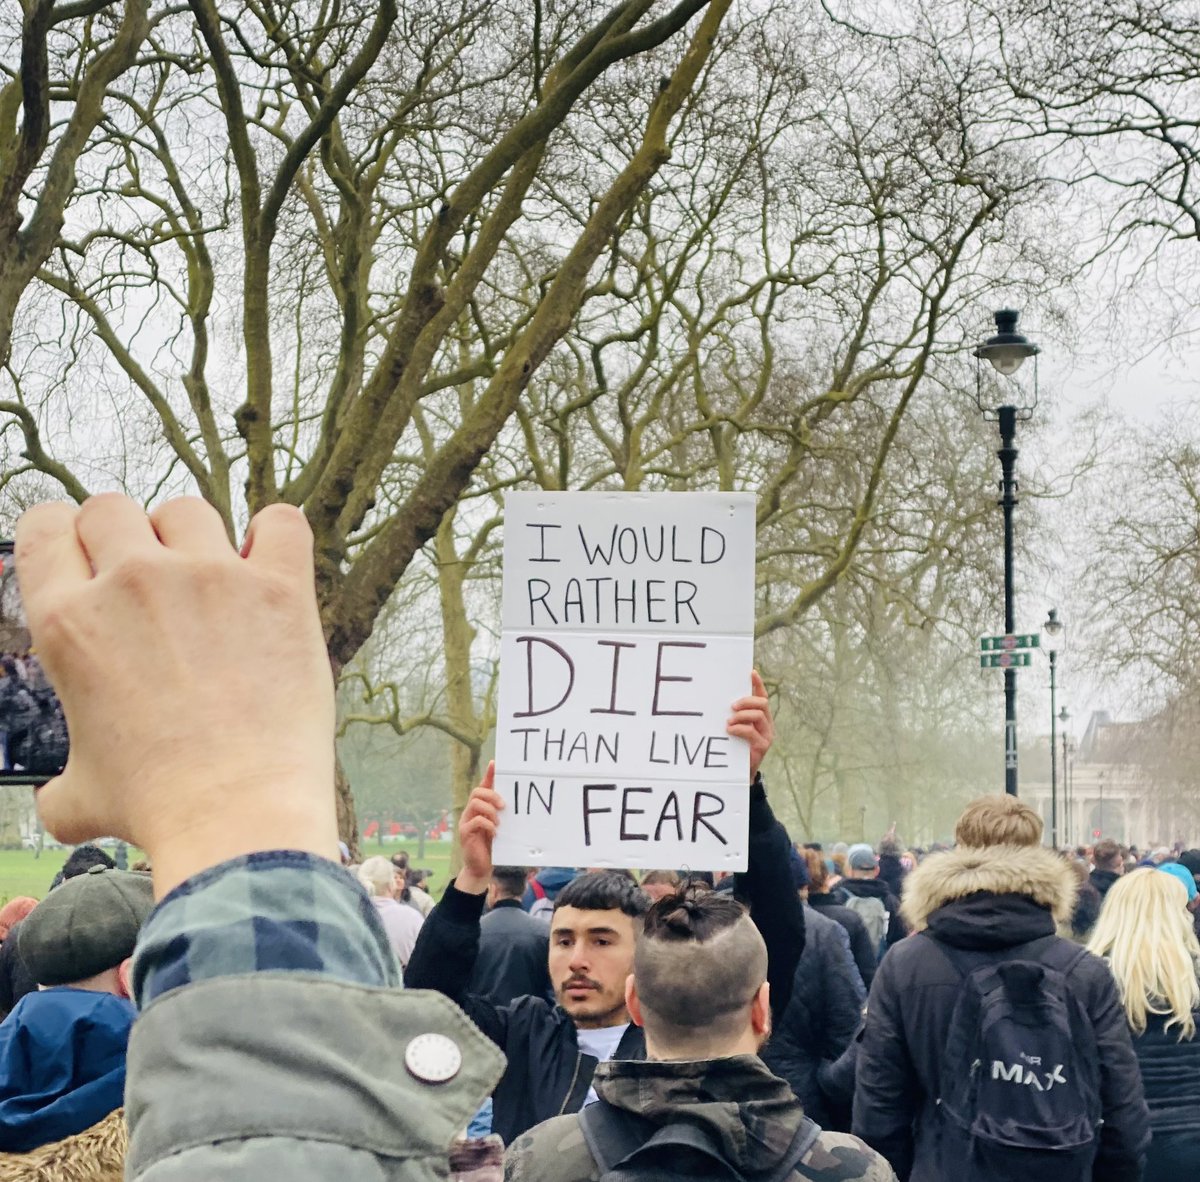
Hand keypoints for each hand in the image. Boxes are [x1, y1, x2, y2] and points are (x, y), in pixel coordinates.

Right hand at [16, 495, 338, 896]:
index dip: (63, 536)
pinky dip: (275, 533)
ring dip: (192, 537)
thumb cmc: (157, 806)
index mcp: (69, 621)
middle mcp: (133, 583)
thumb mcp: (81, 797)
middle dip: (125, 535)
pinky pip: (280, 522)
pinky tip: (270, 562)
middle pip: (113, 507)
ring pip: (187, 510)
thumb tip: (54, 805)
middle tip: (150, 579)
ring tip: (210, 579)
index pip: (45, 527)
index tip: (86, 556)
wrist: (238, 813)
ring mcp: (210, 577)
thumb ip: (60, 784)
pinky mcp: (278, 587)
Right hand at [456, 761, 503, 895]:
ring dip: (490, 810)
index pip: (483, 786)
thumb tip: (518, 803)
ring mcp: (466, 821)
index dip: (488, 774)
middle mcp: (471, 811)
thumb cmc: (494, 846)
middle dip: (492, 794)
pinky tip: (495, 832)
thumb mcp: (501, 826)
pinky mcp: (465, 833)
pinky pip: (475, 821)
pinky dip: (487, 824)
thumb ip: (503, 815)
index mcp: (480, 807)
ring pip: (475, 803)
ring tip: (499, 822)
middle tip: (503, 806)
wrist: (481, 867)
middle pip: (477, 792)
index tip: (495, 763)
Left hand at [727, 669, 773, 779]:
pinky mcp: (762, 746)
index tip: (751, 672)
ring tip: (729, 721)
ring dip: (742, 715)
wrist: (739, 773)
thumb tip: (719, 701)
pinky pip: (752, 732)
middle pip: (762, 703)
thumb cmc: (734, 747)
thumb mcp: (734, 728)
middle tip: (732, 706)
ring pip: (758, 715)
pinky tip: (730, 730)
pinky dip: (739, 728)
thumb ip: (733, 716)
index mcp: (761, 717)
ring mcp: (767, 735)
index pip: (762, 696)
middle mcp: (767, 724)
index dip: (758, 684)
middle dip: (747, 700)